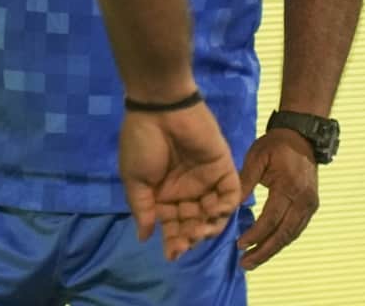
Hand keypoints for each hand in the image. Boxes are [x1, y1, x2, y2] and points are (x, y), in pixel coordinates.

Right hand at [119, 101, 242, 260]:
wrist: (160, 110)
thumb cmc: (141, 143)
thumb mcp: (134, 179)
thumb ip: (142, 209)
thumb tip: (144, 237)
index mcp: (164, 194)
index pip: (172, 224)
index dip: (173, 240)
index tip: (171, 254)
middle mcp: (187, 191)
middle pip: (194, 223)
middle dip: (190, 237)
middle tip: (184, 243)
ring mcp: (207, 182)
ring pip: (214, 215)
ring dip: (208, 227)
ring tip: (197, 231)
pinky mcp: (224, 170)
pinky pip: (230, 196)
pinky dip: (224, 208)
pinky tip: (211, 212)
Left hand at [235, 127, 318, 268]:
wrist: (301, 138)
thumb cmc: (275, 145)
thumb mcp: (256, 158)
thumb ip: (243, 181)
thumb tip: (228, 205)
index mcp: (289, 189)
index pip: (271, 219)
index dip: (255, 234)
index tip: (239, 245)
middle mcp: (303, 202)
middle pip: (284, 234)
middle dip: (264, 251)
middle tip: (245, 264)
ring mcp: (309, 206)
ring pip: (291, 235)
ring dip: (272, 249)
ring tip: (253, 261)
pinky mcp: (309, 206)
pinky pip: (295, 229)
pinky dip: (281, 240)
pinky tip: (266, 247)